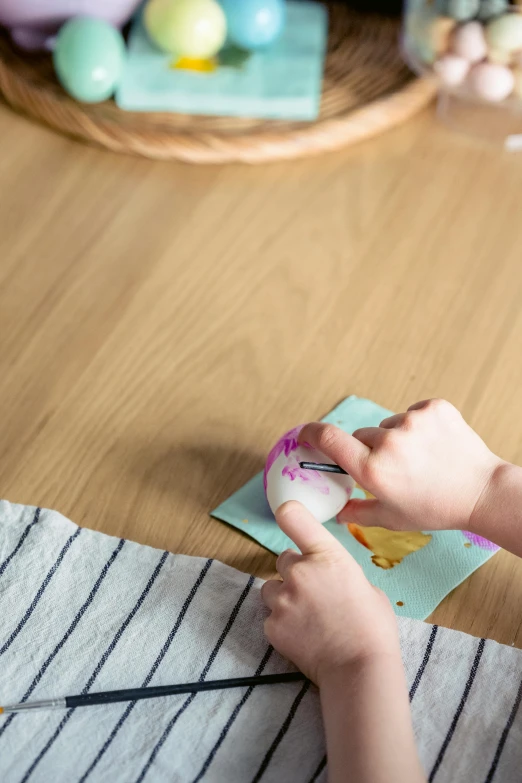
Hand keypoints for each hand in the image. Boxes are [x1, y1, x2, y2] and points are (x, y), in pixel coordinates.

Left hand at [261, 501, 397, 684]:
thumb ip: (341, 575)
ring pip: (271, 588)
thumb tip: (331, 579)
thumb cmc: (374, 629)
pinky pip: (270, 617)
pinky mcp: (272, 626)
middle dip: (294, 571)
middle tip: (312, 592)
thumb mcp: (366, 588)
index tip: (288, 515)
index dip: (288, 514)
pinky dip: (282, 624)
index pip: (293, 517)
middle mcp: (300, 572)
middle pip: (283, 559)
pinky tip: (302, 636)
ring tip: (305, 617)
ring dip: (284, 596)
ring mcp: (283, 599)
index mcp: (328, 556)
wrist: (360, 670)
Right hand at [300, 398, 502, 532]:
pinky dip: (417, 426)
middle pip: (361, 436)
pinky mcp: (433, 409)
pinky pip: (412, 412)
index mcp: (373, 471)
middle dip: (369, 450)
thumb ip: (356, 513)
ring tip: (419, 458)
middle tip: (392, 468)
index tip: (305, 434)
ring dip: (395, 438)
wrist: (481, 492)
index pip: (328, 439)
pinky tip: (433, 444)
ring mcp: (413, 422)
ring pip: (388, 425)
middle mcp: (389, 444)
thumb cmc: (435, 508)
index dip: (311, 433)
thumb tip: (335, 512)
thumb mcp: (391, 518)